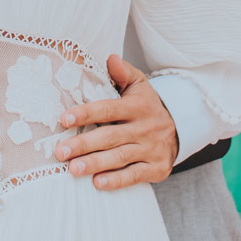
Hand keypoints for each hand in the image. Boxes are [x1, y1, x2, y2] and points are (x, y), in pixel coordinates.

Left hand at [53, 54, 178, 189]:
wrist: (179, 128)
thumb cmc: (147, 105)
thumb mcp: (139, 84)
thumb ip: (122, 72)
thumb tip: (110, 58)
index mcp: (137, 106)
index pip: (108, 109)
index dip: (86, 114)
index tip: (64, 119)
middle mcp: (145, 127)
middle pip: (111, 136)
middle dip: (84, 144)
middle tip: (61, 152)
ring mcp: (151, 149)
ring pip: (120, 157)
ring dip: (95, 164)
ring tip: (73, 169)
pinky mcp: (156, 168)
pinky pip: (134, 175)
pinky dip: (116, 180)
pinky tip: (98, 183)